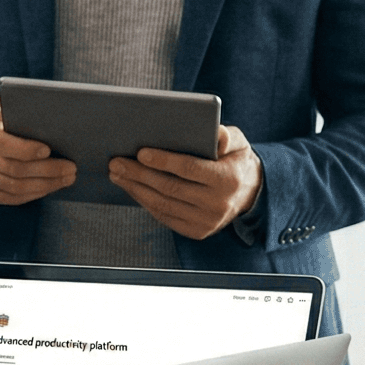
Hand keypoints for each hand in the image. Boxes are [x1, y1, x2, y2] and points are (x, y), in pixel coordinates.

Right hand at [0, 94, 74, 206]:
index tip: (48, 150)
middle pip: (12, 169)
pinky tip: (49, 187)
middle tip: (70, 168)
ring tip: (65, 178)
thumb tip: (34, 106)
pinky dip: (33, 194)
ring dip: (45, 185)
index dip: (26, 149)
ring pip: (14, 187)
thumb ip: (11, 103)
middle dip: (46, 170)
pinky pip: (10, 198)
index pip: (0, 143)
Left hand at [109, 124, 262, 240]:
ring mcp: (207, 222)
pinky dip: (145, 202)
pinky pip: (165, 217)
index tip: (140, 152)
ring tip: (117, 175)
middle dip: (139, 175)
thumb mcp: (238, 143)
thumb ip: (226, 136)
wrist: (248, 193)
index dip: (164, 161)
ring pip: (163, 205)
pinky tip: (132, 188)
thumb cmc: (235, 161)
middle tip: (116, 163)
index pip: (190, 169)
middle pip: (170, 188)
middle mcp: (218, 204)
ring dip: (136, 189)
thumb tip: (215, 132)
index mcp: (228, 180)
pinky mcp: (197, 231)